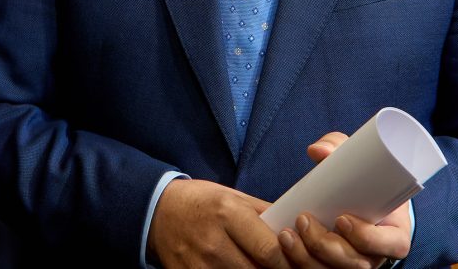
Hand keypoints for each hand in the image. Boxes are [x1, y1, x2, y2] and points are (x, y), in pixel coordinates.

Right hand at [148, 178, 290, 268]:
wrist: (158, 211)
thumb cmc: (202, 201)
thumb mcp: (234, 196)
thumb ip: (266, 213)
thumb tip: (300, 228)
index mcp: (228, 214)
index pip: (270, 250)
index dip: (288, 260)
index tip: (294, 260)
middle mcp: (214, 242)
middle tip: (278, 266)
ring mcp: (199, 264)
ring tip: (253, 264)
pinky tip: (236, 268)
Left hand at [276, 133, 411, 268]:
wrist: (357, 204)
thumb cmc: (363, 184)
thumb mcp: (358, 164)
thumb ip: (338, 148)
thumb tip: (317, 150)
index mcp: (394, 234)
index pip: (391, 246)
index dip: (368, 238)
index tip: (342, 219)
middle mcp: (376, 256)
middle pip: (356, 264)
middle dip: (326, 246)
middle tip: (303, 220)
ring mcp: (354, 265)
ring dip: (306, 258)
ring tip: (286, 235)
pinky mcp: (332, 268)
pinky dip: (298, 265)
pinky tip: (283, 251)